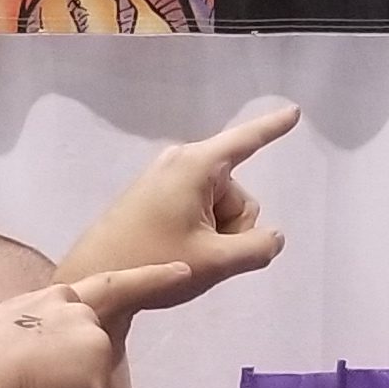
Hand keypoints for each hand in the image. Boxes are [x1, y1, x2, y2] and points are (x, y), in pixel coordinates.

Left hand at [57, 99, 294, 307]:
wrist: (93, 276)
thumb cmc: (152, 260)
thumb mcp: (215, 261)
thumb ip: (257, 248)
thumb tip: (274, 237)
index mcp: (197, 166)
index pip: (247, 141)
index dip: (273, 128)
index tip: (295, 111)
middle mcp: (183, 163)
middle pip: (238, 195)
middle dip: (233, 227)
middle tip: (202, 254)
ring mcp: (168, 179)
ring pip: (221, 208)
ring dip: (216, 234)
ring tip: (184, 254)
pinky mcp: (157, 196)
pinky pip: (200, 211)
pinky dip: (199, 232)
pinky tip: (176, 251)